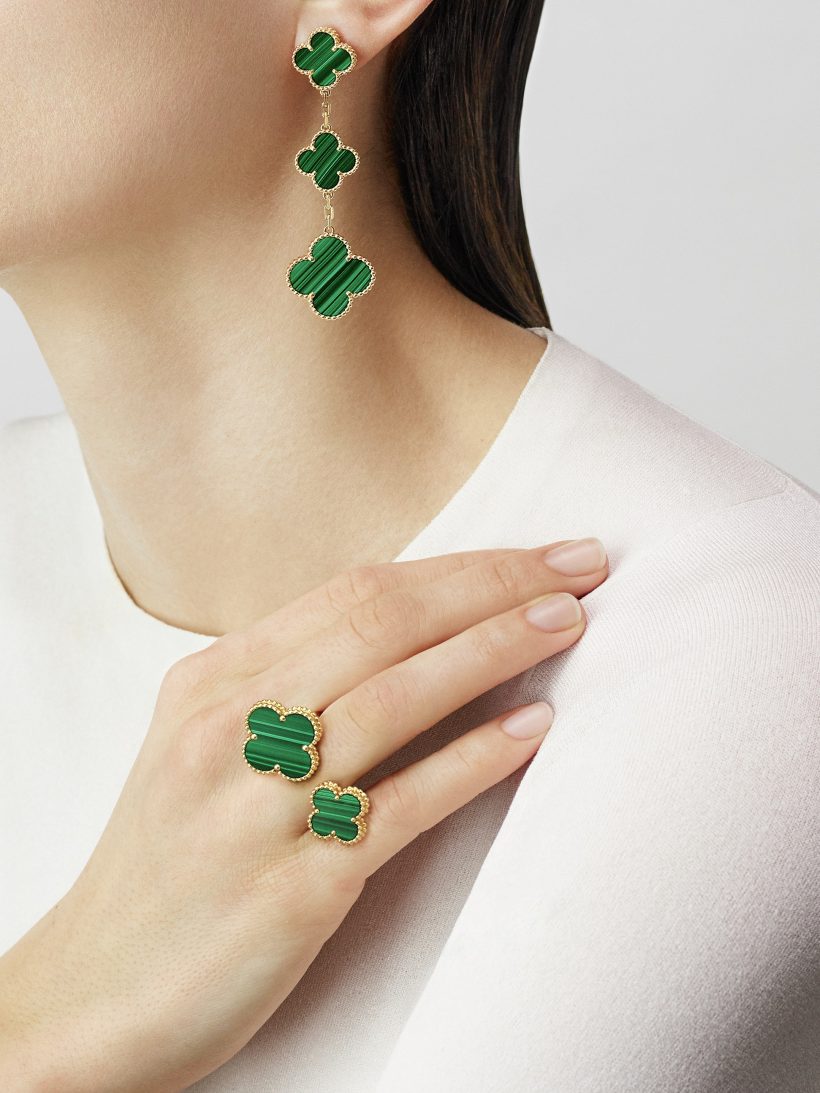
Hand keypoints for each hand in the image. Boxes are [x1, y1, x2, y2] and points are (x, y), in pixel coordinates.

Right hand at [0, 537, 607, 1091]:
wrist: (95, 991)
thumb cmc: (168, 859)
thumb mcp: (201, 743)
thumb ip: (286, 682)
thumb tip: (411, 630)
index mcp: (212, 681)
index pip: (355, 592)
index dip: (458, 565)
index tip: (535, 552)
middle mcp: (229, 728)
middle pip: (381, 626)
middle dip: (491, 587)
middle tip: (578, 568)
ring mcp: (256, 807)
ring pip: (393, 700)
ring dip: (493, 652)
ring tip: (566, 625)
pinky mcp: (291, 889)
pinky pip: (398, 808)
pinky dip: (469, 763)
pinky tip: (530, 733)